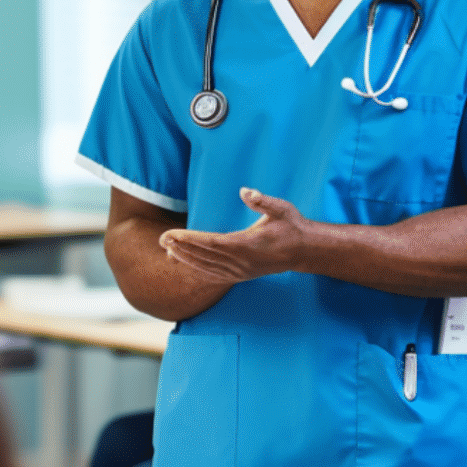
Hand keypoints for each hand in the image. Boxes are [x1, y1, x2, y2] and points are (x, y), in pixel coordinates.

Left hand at [158, 187, 310, 283]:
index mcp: (247, 245)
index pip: (211, 243)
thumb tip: (245, 191)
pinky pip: (214, 274)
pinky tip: (185, 263)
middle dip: (181, 248)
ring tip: (167, 250)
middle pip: (204, 256)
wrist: (305, 251)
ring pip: (206, 267)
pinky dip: (198, 269)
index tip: (171, 234)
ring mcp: (241, 271)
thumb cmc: (292, 226)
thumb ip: (262, 201)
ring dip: (185, 258)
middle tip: (161, 239)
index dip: (189, 240)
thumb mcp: (281, 209)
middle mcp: (241, 261)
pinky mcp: (241, 275)